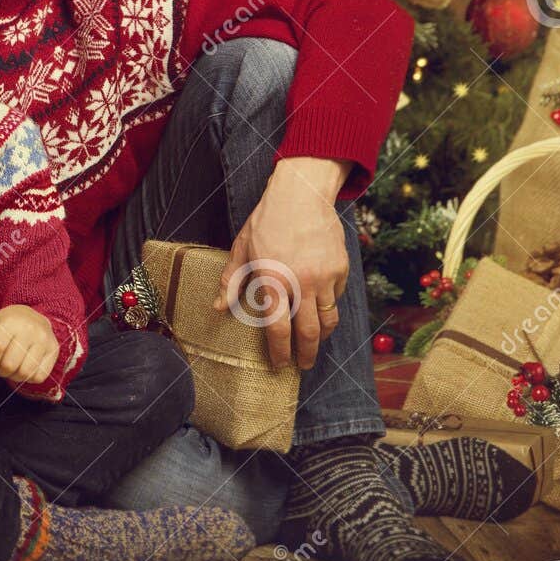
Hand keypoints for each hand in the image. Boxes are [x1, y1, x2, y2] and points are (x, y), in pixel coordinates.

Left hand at [0, 305, 59, 386]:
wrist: (32, 317)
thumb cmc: (5, 326)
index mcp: (9, 321)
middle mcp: (30, 329)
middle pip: (9, 364)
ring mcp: (44, 341)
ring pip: (24, 373)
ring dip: (13, 376)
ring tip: (11, 367)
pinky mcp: (54, 352)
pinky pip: (38, 377)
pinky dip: (27, 378)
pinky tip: (23, 367)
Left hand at [214, 157, 350, 370]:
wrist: (301, 194)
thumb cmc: (266, 220)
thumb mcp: (242, 248)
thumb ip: (231, 280)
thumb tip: (218, 308)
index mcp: (272, 280)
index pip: (277, 328)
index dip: (279, 352)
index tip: (279, 365)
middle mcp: (301, 283)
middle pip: (308, 333)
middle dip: (306, 355)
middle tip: (302, 366)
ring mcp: (324, 277)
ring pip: (328, 320)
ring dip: (321, 336)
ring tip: (313, 343)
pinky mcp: (340, 269)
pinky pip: (336, 298)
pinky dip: (328, 307)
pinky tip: (319, 307)